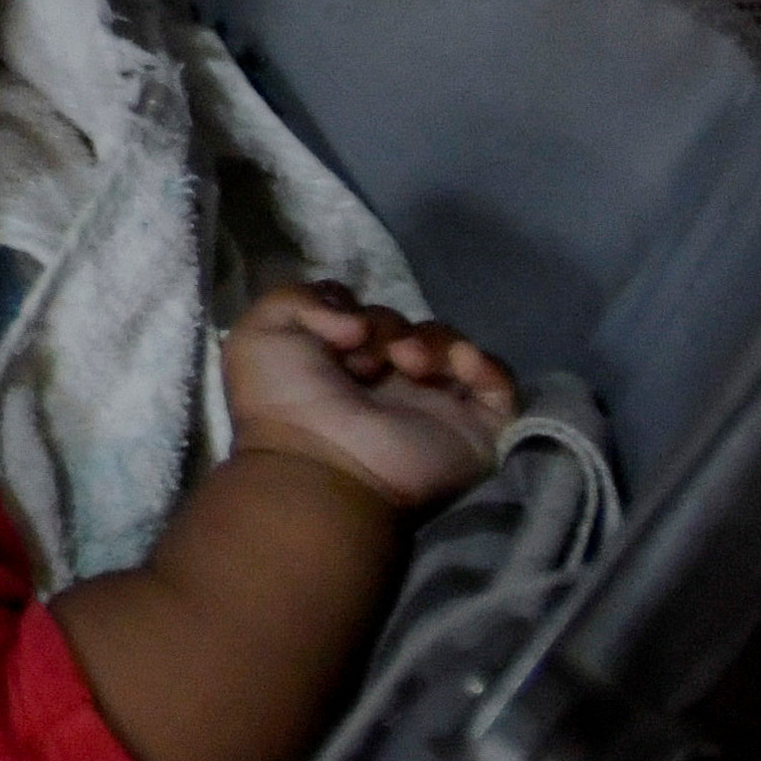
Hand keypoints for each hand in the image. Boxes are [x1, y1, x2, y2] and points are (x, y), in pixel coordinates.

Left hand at [221, 289, 517, 513]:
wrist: (320, 463)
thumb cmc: (283, 400)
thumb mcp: (261, 330)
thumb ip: (299, 297)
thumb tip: (358, 320)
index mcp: (342, 367)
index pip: (368, 316)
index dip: (357, 310)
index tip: (340, 330)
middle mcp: (389, 385)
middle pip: (409, 327)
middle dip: (390, 326)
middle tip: (368, 357)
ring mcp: (434, 407)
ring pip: (452, 346)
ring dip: (431, 341)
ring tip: (407, 363)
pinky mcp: (475, 431)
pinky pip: (500, 385)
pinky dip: (485, 365)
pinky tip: (459, 363)